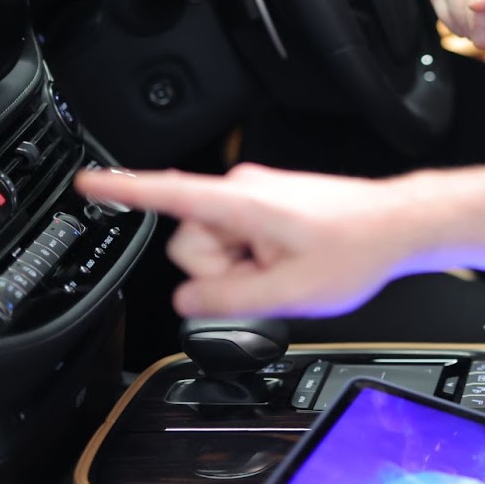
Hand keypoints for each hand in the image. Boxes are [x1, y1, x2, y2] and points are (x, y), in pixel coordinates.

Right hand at [75, 164, 425, 318]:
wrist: (397, 226)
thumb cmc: (356, 248)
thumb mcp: (288, 292)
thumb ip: (227, 300)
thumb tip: (187, 300)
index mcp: (240, 202)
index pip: (166, 192)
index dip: (122, 190)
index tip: (87, 182)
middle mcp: (242, 189)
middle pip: (191, 243)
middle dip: (220, 270)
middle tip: (268, 276)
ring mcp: (255, 194)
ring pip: (215, 245)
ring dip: (241, 266)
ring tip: (285, 267)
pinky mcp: (267, 203)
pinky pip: (239, 238)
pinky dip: (255, 257)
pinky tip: (290, 259)